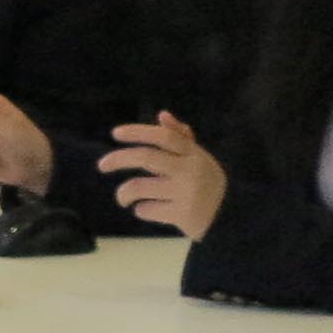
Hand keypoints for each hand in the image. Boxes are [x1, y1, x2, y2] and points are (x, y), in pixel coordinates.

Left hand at [96, 110, 227, 238]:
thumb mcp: (199, 158)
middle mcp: (189, 170)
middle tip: (101, 165)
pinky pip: (146, 210)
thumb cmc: (207, 183)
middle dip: (118, 159)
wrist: (230, 217)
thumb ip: (180, 138)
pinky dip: (141, 210)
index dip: (138, 132)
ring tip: (124, 198)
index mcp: (193, 154)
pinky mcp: (181, 214)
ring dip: (124, 194)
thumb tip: (162, 114)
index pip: (163, 136)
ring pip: (138, 187)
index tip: (115, 133)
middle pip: (145, 158)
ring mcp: (186, 193)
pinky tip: (148, 210)